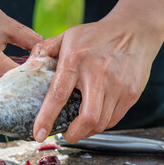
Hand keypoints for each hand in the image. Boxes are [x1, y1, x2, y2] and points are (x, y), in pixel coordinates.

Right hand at [0, 0, 41, 99]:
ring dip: (10, 95)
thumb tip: (47, 52)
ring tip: (21, 85)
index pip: (20, 79)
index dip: (35, 77)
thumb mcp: (6, 23)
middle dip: (25, 89)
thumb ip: (29, 40)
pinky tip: (4, 88)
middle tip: (37, 84)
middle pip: (9, 94)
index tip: (45, 75)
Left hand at [32, 16, 163, 142]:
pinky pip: (114, 119)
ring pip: (101, 123)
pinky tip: (96, 117)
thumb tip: (28, 65)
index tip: (37, 134)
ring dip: (87, 131)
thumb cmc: (97, 35)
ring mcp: (117, 86)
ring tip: (80, 125)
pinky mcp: (131, 93)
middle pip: (87, 119)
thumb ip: (46, 49)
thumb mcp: (68, 36)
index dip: (46, 118)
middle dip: (73, 134)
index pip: (58, 95)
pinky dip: (102, 124)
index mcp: (75, 61)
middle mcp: (97, 75)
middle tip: (65, 134)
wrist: (134, 30)